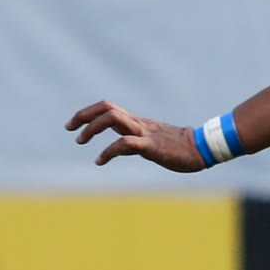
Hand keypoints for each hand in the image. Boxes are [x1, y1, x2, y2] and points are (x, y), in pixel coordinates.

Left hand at [66, 101, 205, 171]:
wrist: (200, 148)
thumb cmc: (177, 147)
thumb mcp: (150, 141)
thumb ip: (133, 141)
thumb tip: (119, 147)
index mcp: (136, 122)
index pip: (107, 108)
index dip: (87, 113)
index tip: (72, 125)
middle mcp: (137, 123)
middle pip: (106, 108)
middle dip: (84, 116)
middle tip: (69, 129)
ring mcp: (144, 132)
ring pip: (112, 119)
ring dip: (92, 128)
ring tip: (80, 141)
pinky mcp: (150, 146)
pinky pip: (125, 143)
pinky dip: (108, 151)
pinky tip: (100, 161)